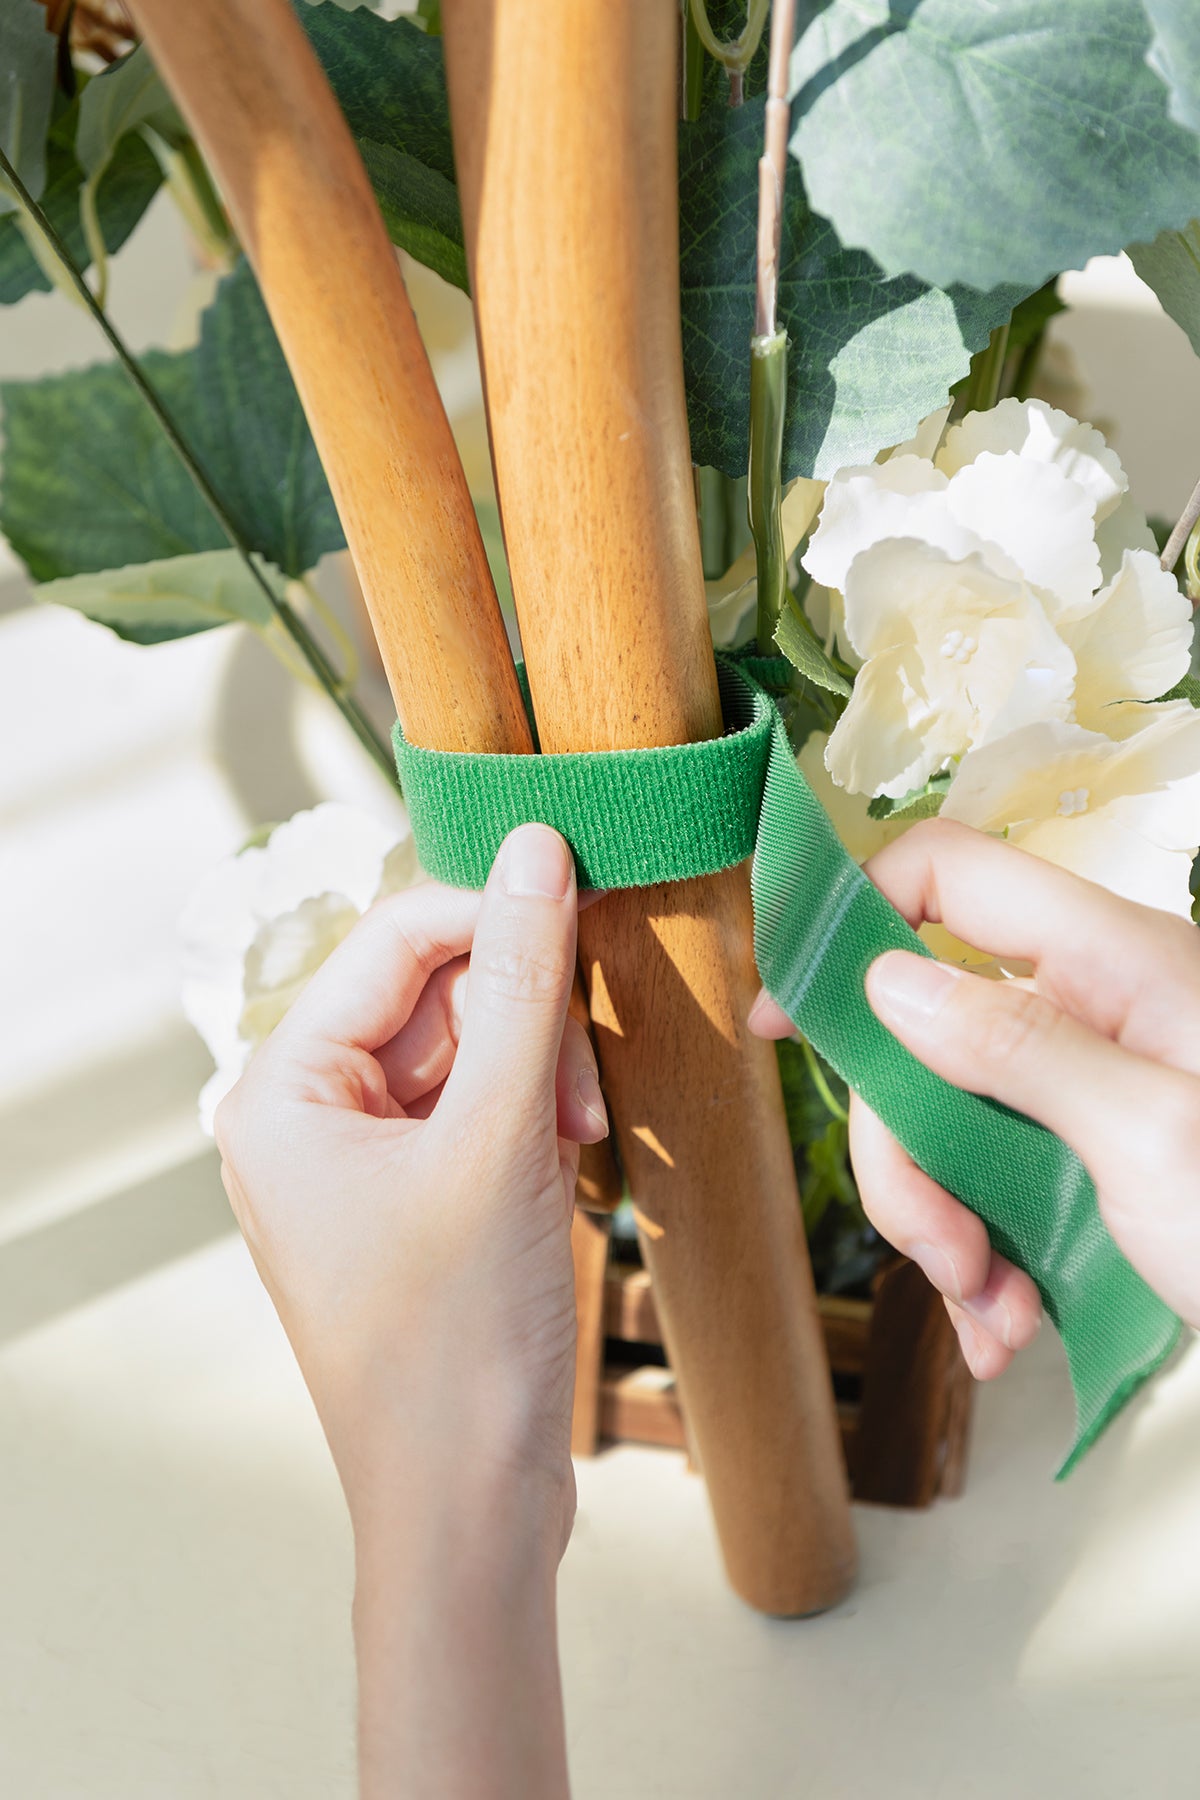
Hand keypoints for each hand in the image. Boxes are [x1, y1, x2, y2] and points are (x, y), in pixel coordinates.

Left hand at [215, 823, 603, 1799]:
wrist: (471, 1512)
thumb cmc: (459, 1344)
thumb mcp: (499, 1141)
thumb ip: (522, 982)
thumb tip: (540, 848)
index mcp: (282, 1091)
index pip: (398, 939)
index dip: (498, 914)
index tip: (594, 905)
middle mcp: (307, 1114)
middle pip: (438, 990)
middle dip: (527, 1026)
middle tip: (581, 1098)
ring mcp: (361, 1158)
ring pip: (474, 1047)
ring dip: (543, 1077)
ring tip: (579, 1151)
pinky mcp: (415, 1195)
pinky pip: (484, 1107)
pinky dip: (539, 1122)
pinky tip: (568, 1175)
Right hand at [750, 819, 1199, 1377]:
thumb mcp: (1148, 1138)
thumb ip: (1013, 1048)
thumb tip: (889, 979)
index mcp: (1111, 961)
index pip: (949, 871)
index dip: (851, 917)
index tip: (785, 1016)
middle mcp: (1092, 1010)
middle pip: (925, 1034)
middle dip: (908, 1153)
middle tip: (942, 1250)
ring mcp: (1089, 1089)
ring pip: (949, 1125)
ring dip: (944, 1228)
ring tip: (993, 1315)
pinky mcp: (1091, 1162)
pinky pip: (995, 1189)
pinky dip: (985, 1263)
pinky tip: (1011, 1328)